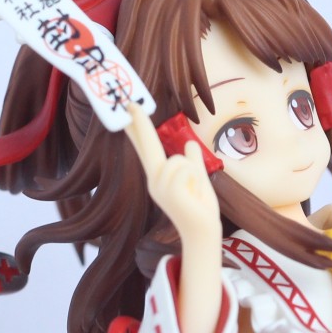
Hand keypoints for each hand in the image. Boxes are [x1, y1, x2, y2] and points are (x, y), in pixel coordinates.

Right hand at [122, 101, 219, 240]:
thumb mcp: (198, 180)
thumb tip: (190, 145)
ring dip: (193, 173)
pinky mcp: (169, 191)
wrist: (202, 231)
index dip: (137, 129)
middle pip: (148, 145)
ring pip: (179, 160)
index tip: (128, 111)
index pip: (146, 148)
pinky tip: (193, 195)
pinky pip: (186, 168)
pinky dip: (195, 178)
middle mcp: (154, 179)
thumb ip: (194, 163)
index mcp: (159, 176)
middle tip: (131, 102)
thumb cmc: (200, 208)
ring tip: (194, 192)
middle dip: (140, 123)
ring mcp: (159, 186)